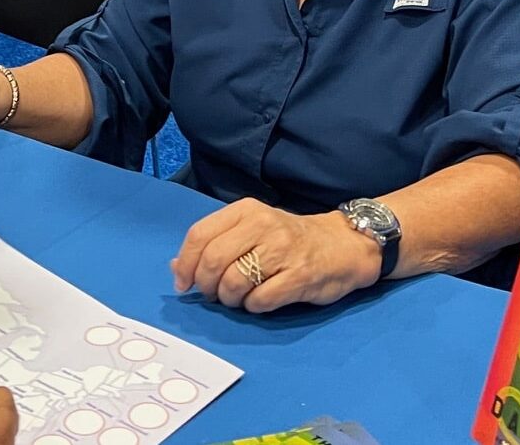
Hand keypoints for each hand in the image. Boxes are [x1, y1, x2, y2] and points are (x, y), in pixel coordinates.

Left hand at [171, 199, 381, 314]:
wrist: (343, 245)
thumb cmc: (289, 240)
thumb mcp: (251, 231)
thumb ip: (215, 244)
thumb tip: (176, 268)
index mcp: (246, 211)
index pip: (200, 234)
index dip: (186, 263)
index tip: (184, 284)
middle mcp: (262, 225)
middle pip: (213, 260)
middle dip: (206, 286)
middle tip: (213, 295)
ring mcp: (283, 250)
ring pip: (234, 282)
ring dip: (230, 299)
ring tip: (239, 298)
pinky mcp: (300, 276)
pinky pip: (260, 300)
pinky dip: (253, 307)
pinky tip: (260, 300)